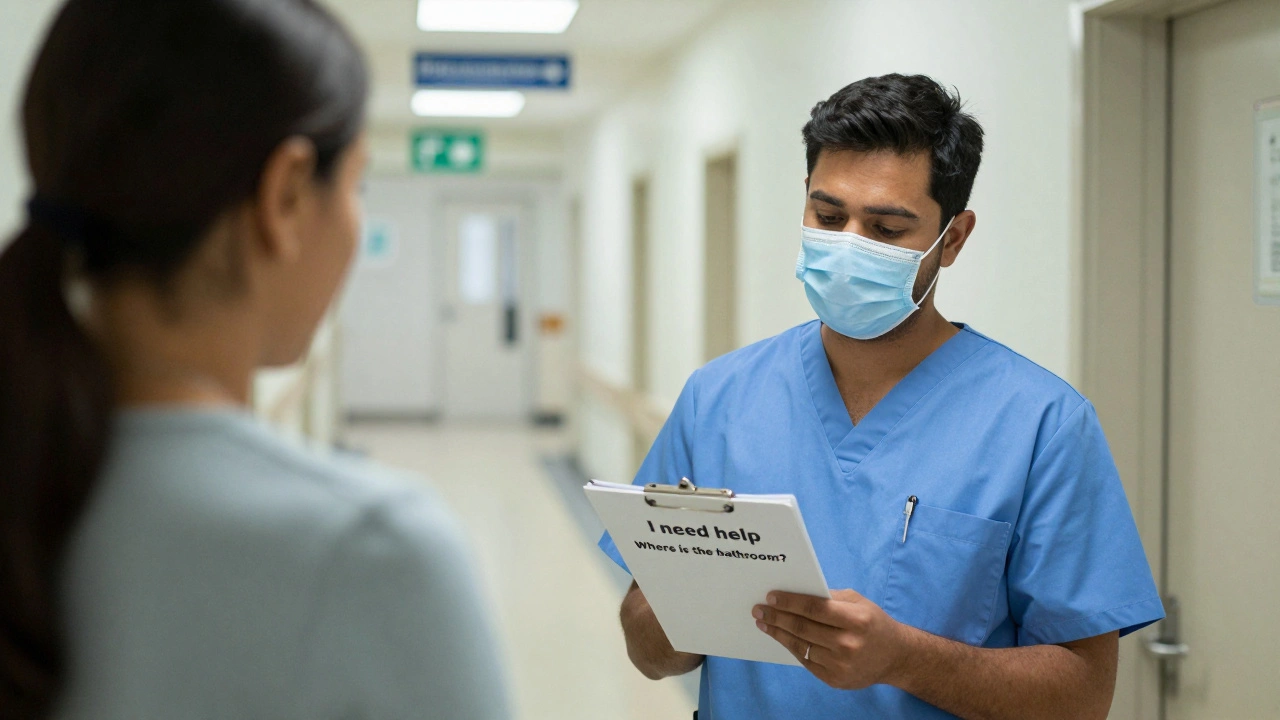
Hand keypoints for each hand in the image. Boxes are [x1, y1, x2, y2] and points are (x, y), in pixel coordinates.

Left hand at [753, 589, 910, 689]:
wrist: (895, 657)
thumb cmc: (873, 623)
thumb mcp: (858, 602)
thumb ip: (830, 597)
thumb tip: (797, 592)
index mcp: (857, 620)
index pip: (815, 608)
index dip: (790, 602)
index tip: (771, 597)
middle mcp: (849, 644)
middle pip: (803, 628)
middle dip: (777, 617)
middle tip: (759, 609)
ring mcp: (841, 665)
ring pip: (800, 646)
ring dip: (778, 633)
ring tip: (764, 623)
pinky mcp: (834, 679)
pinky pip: (805, 661)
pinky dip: (791, 647)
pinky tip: (781, 637)